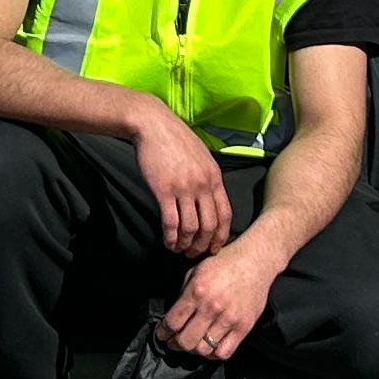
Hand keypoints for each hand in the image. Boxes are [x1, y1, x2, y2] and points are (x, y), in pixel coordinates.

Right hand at [129, 97, 230, 257]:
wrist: (153, 125)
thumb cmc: (176, 139)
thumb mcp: (202, 156)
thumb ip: (208, 178)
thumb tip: (211, 198)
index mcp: (214, 177)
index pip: (225, 214)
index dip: (221, 235)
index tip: (215, 247)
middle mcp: (202, 185)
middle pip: (210, 225)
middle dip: (203, 245)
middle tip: (195, 253)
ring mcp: (184, 188)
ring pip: (190, 227)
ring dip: (185, 244)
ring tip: (179, 249)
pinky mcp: (164, 190)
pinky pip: (171, 222)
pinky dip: (170, 237)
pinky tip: (167, 241)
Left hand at [158, 241, 277, 361]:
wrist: (255, 262)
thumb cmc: (224, 263)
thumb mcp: (196, 271)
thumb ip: (184, 293)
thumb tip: (174, 315)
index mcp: (197, 291)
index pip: (173, 322)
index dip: (163, 332)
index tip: (162, 334)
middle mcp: (211, 307)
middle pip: (186, 341)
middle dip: (175, 345)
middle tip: (173, 343)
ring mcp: (229, 319)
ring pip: (203, 349)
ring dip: (194, 350)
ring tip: (192, 344)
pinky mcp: (243, 327)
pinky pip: (224, 352)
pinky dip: (213, 354)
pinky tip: (210, 347)